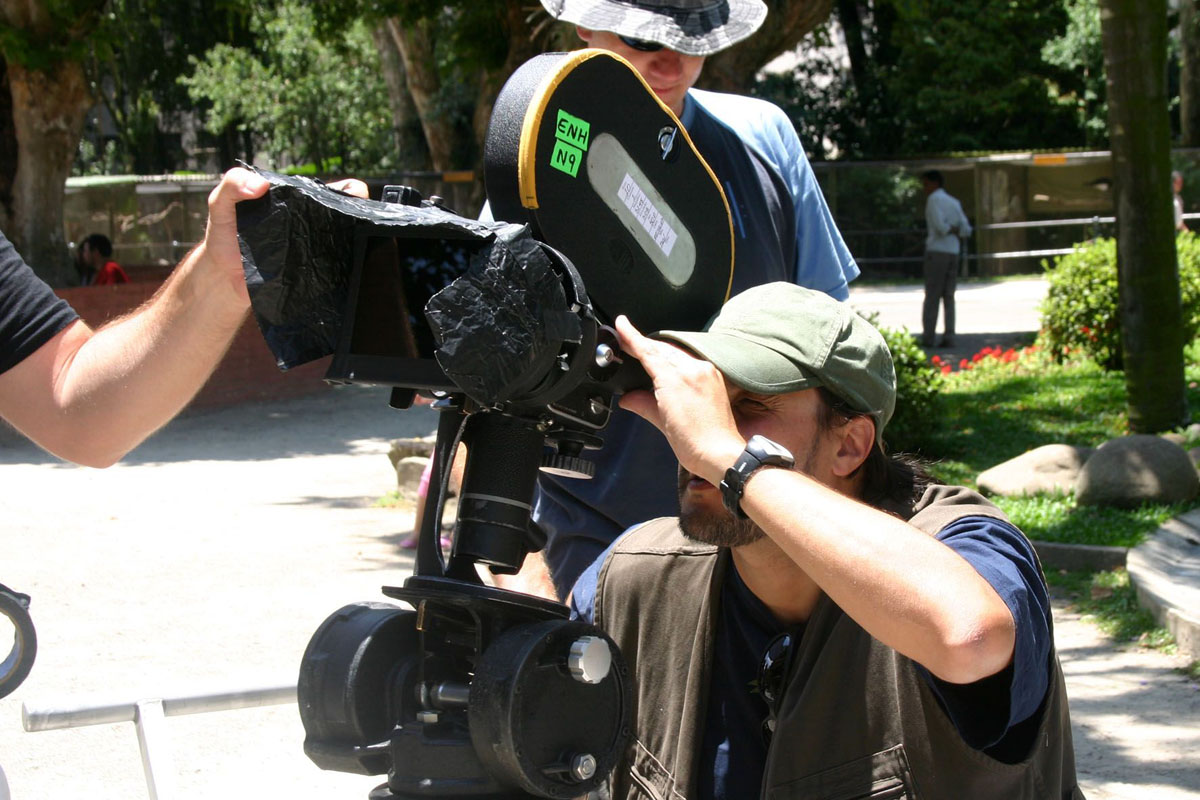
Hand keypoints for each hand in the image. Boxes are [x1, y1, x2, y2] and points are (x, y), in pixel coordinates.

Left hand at [200, 170, 370, 306]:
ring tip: (341, 249)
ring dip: (349, 245)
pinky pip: (335, 270)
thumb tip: (260, 185)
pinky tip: (334, 270)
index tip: (347, 201)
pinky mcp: (315, 274)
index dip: (353, 193)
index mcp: (300, 198)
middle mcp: (314, 221)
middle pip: (351, 216)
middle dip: (356, 220)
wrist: (222, 277)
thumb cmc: (223, 234)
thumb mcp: (219, 203)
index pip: (341, 190)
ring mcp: (317, 249)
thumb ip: (232, 184)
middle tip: (343, 228)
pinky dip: (340, 270)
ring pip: (347, 244)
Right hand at [614, 315, 744, 484]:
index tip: (621, 324)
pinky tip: (670, 369)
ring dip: (660, 353)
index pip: (648, 351)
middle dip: (644, 345)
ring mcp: (706, 372)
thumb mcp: (662, 423)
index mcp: (675, 379)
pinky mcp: (715, 378)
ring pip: (677, 353)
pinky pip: (690, 361)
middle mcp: (693, 370)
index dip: (632, 337)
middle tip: (627, 341)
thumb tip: (629, 398)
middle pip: (662, 349)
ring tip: (645, 356)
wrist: (721, 455)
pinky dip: (676, 362)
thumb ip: (643, 404)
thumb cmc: (695, 444)